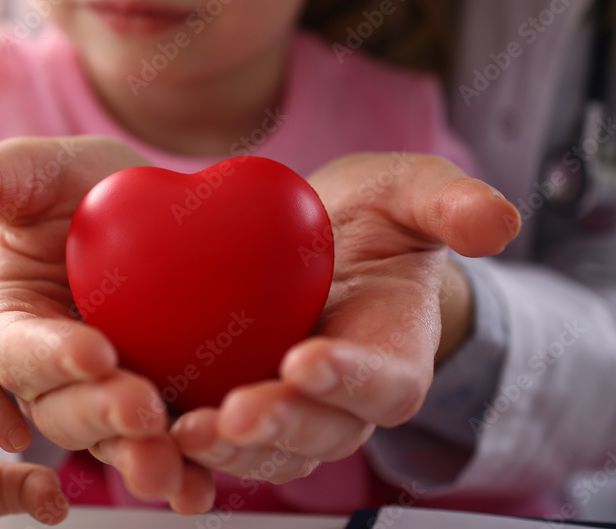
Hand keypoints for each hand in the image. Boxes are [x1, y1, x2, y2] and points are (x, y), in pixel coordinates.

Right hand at [0, 136, 215, 513]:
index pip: (17, 350)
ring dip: (137, 458)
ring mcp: (100, 400)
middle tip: (143, 409)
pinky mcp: (150, 411)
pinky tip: (200, 490)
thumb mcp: (38, 171)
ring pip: (109, 441)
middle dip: (99, 415)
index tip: (94, 351)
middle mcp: (45, 378)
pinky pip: (161, 448)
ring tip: (171, 468)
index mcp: (7, 328)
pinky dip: (180, 474)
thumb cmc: (79, 188)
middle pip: (61, 411)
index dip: (50, 356)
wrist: (148, 212)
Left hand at [169, 153, 519, 483]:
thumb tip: (498, 220)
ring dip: (226, 452)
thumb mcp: (408, 193)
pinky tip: (146, 433)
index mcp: (393, 355)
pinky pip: (219, 440)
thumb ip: (448, 202)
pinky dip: (190, 447)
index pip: (382, 380)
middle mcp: (345, 399)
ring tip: (180, 434)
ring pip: (267, 452)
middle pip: (321, 432)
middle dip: (280, 428)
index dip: (350, 378)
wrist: (318, 244)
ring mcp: (293, 412)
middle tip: (235, 415)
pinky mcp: (241, 408)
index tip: (307, 360)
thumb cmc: (371, 220)